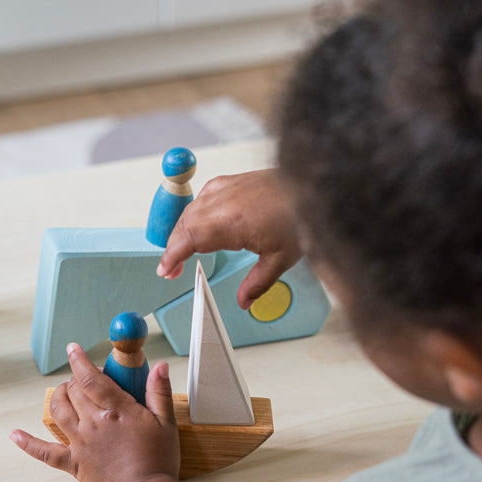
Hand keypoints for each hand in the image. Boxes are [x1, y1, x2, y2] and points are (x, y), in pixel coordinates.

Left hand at [11, 344, 189, 481]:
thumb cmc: (158, 462)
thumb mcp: (166, 423)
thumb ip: (159, 392)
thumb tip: (160, 367)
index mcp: (116, 410)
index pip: (91, 377)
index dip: (80, 360)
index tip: (73, 349)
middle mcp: (93, 423)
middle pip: (74, 391)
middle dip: (75, 378)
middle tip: (85, 377)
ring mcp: (80, 443)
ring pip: (58, 411)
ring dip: (58, 397)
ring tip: (64, 391)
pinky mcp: (74, 464)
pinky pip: (45, 452)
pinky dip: (28, 443)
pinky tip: (14, 435)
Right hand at [157, 169, 301, 308]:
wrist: (315, 186)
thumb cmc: (302, 215)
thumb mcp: (281, 259)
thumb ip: (257, 283)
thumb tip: (244, 301)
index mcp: (231, 223)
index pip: (187, 239)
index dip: (171, 256)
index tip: (165, 270)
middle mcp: (224, 202)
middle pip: (184, 225)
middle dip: (173, 247)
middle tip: (172, 269)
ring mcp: (227, 188)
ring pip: (191, 209)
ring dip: (182, 230)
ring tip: (182, 250)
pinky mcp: (233, 181)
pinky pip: (203, 196)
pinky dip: (194, 212)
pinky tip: (200, 222)